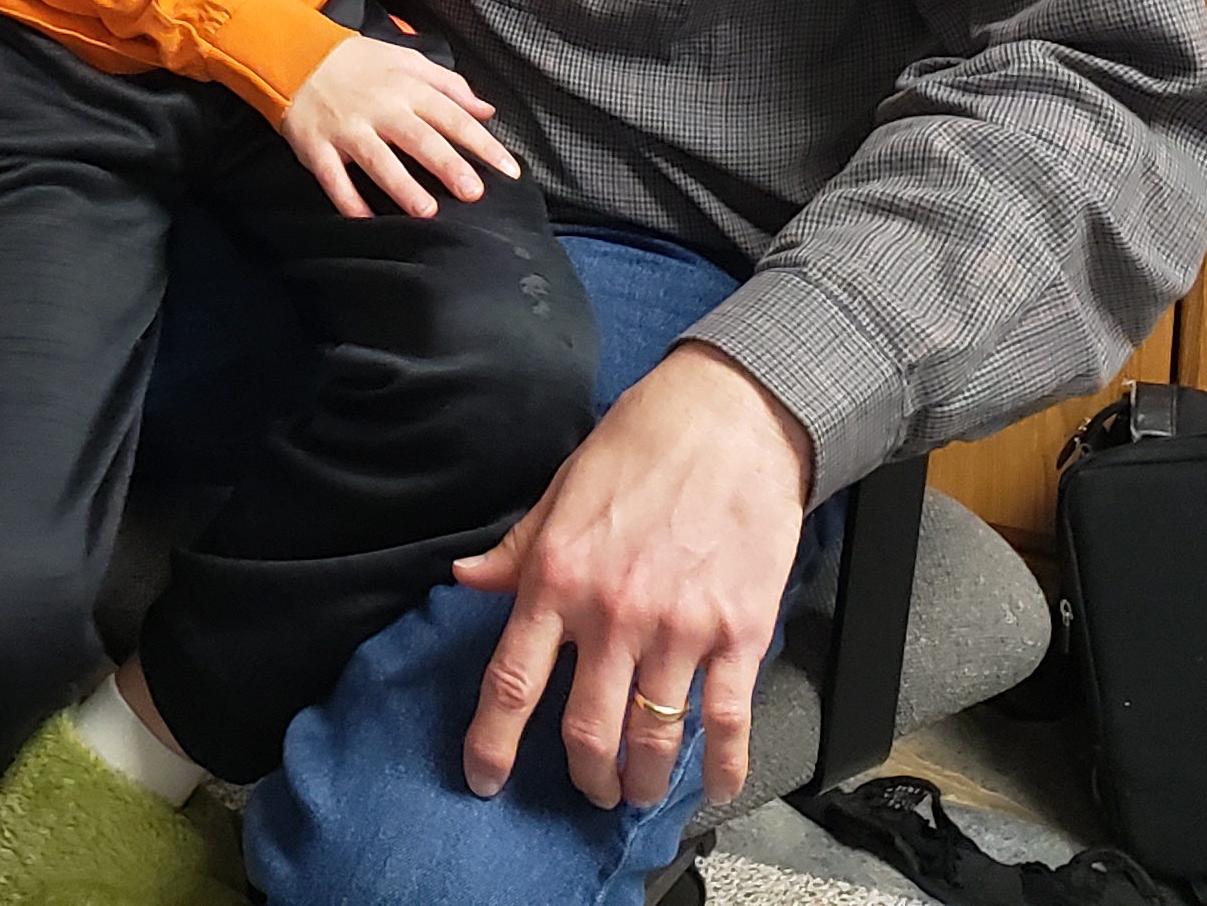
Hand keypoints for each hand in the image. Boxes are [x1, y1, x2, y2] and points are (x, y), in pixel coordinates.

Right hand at [278, 35, 520, 220]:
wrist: (294, 56)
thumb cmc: (359, 63)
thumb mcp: (406, 59)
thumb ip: (448, 84)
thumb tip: (487, 110)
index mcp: (405, 87)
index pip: (451, 116)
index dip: (482, 143)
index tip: (509, 169)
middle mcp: (379, 109)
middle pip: (419, 139)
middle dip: (448, 166)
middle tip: (473, 193)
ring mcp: (347, 130)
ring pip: (378, 161)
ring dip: (402, 187)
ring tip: (427, 213)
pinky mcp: (317, 147)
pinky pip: (333, 179)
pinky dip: (348, 201)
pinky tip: (367, 221)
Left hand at [449, 343, 810, 809]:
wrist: (731, 416)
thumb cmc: (643, 444)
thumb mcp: (561, 491)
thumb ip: (517, 548)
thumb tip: (466, 576)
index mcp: (558, 576)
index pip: (511, 682)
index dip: (492, 743)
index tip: (484, 778)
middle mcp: (613, 612)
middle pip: (586, 729)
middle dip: (586, 775)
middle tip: (591, 787)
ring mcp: (679, 627)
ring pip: (653, 738)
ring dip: (644, 780)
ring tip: (640, 790)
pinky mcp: (739, 633)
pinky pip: (727, 721)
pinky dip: (721, 768)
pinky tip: (714, 786)